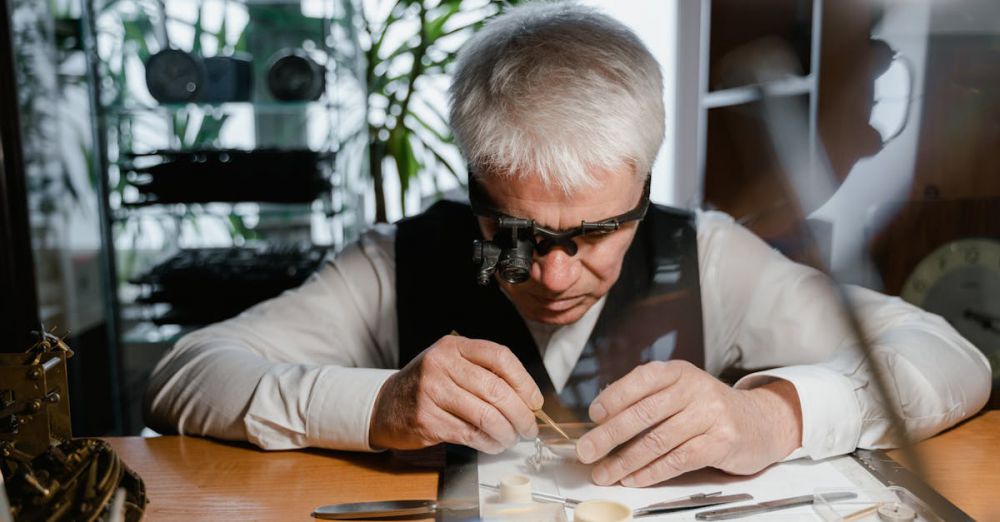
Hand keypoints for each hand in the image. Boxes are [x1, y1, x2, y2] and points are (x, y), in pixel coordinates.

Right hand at [369, 334, 541, 453]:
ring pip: (486, 415)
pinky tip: (493, 444)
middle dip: (521, 414)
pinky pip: (470, 434)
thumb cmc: (427, 385)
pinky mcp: (426, 420)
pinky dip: (488, 443)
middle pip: (496, 390)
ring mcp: (431, 392)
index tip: (535, 401)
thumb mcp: (451, 365)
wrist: (384, 405)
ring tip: (511, 438)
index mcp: (453, 346)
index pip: (500, 357)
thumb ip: (484, 373)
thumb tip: (528, 399)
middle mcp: (441, 364)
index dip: (524, 381)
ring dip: (506, 432)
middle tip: (529, 427)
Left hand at [575, 360, 801, 486]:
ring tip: (605, 473)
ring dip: (625, 461)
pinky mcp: (721, 441)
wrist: (759, 422)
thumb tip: (602, 415)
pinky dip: (651, 472)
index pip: (641, 379)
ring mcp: (710, 414)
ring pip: (658, 441)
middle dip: (609, 436)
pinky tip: (634, 479)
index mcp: (678, 371)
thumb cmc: (707, 408)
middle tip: (587, 451)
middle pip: (644, 413)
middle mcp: (694, 388)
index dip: (614, 397)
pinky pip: (678, 460)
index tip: (592, 416)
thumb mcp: (680, 391)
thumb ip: (646, 398)